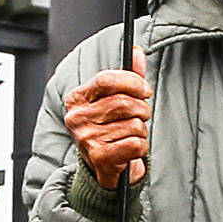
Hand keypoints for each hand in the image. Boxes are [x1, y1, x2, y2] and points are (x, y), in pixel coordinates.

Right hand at [65, 46, 149, 188]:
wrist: (104, 169)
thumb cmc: (110, 131)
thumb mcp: (115, 101)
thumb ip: (127, 77)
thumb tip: (137, 52)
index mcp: (78, 99)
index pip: (108, 79)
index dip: (133, 83)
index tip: (145, 90)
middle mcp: (77, 117)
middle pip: (124, 103)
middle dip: (142, 110)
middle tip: (140, 118)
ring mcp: (87, 138)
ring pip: (134, 125)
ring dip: (141, 132)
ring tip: (130, 136)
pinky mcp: (100, 157)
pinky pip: (136, 144)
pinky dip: (141, 148)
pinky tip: (130, 151)